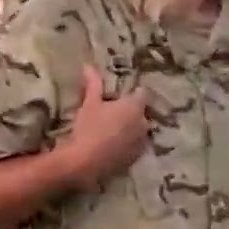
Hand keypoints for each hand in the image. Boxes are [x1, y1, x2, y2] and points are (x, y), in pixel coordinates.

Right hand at [62, 65, 148, 189]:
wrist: (85, 162)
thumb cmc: (89, 127)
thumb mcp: (89, 103)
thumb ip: (93, 83)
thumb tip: (89, 66)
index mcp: (134, 107)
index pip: (142, 93)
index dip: (134, 92)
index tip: (122, 94)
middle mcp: (143, 124)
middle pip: (141, 113)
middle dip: (131, 112)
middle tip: (114, 112)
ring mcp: (141, 143)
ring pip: (139, 131)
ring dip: (130, 129)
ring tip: (113, 131)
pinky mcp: (135, 159)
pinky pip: (134, 147)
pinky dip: (127, 145)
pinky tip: (113, 146)